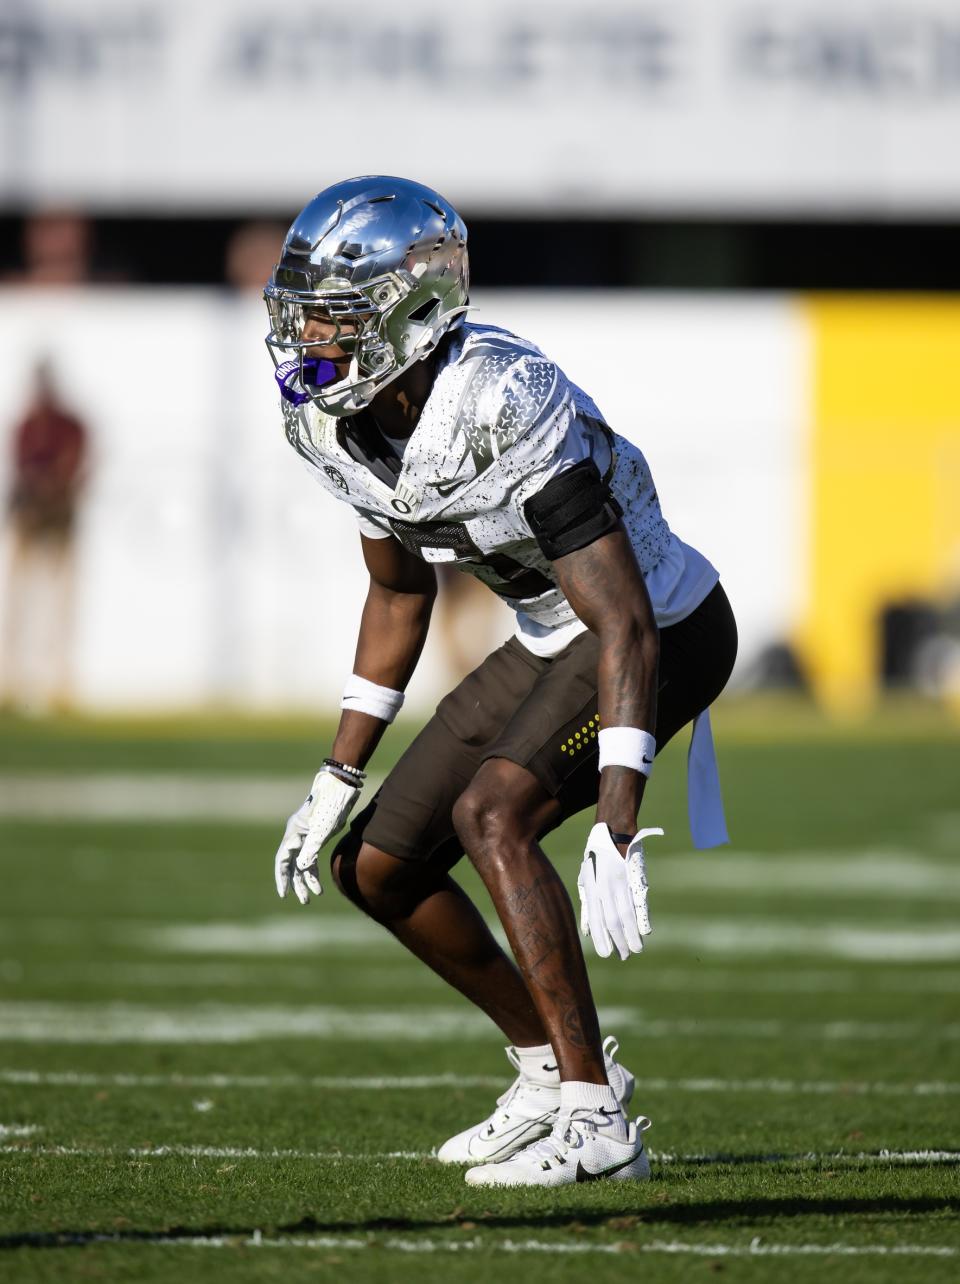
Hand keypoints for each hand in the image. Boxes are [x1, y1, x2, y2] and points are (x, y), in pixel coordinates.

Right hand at [274, 768, 360, 904]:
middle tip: (303, 901)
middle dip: (296, 883)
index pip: (283, 860)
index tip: (285, 894)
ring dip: (306, 879)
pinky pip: (311, 857)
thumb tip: (302, 869)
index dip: (282, 878)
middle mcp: (297, 835)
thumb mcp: (321, 830)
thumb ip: (311, 849)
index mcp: (293, 833)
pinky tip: (319, 883)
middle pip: (292, 864)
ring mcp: (306, 835)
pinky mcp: (317, 835)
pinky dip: (314, 870)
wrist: (340, 786)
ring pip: (302, 862)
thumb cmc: (330, 805)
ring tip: (313, 896)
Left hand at [577, 822, 662, 959]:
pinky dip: (642, 917)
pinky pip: (639, 901)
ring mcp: (619, 883)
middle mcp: (603, 888)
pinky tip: (645, 931)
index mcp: (591, 889)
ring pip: (625, 914)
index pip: (596, 920)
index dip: (600, 938)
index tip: (605, 954)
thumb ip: (587, 904)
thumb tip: (586, 931)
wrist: (613, 832)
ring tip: (636, 949)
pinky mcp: (634, 877)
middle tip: (624, 956)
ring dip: (631, 934)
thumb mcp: (586, 878)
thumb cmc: (597, 857)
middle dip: (618, 941)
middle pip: (611, 921)